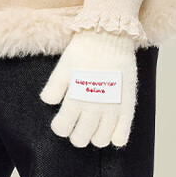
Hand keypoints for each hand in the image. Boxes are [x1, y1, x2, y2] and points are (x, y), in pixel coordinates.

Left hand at [39, 29, 137, 147]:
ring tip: (93, 125)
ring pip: (100, 140)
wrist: (110, 36)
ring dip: (94, 136)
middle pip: (80, 139)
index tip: (62, 121)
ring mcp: (112, 108)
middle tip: (77, 123)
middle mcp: (94, 107)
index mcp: (76, 98)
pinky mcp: (127, 105)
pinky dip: (115, 137)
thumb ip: (54, 86)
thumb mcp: (64, 66)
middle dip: (75, 134)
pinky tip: (110, 130)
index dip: (60, 127)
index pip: (63, 128)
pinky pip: (122, 135)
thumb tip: (48, 102)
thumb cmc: (84, 50)